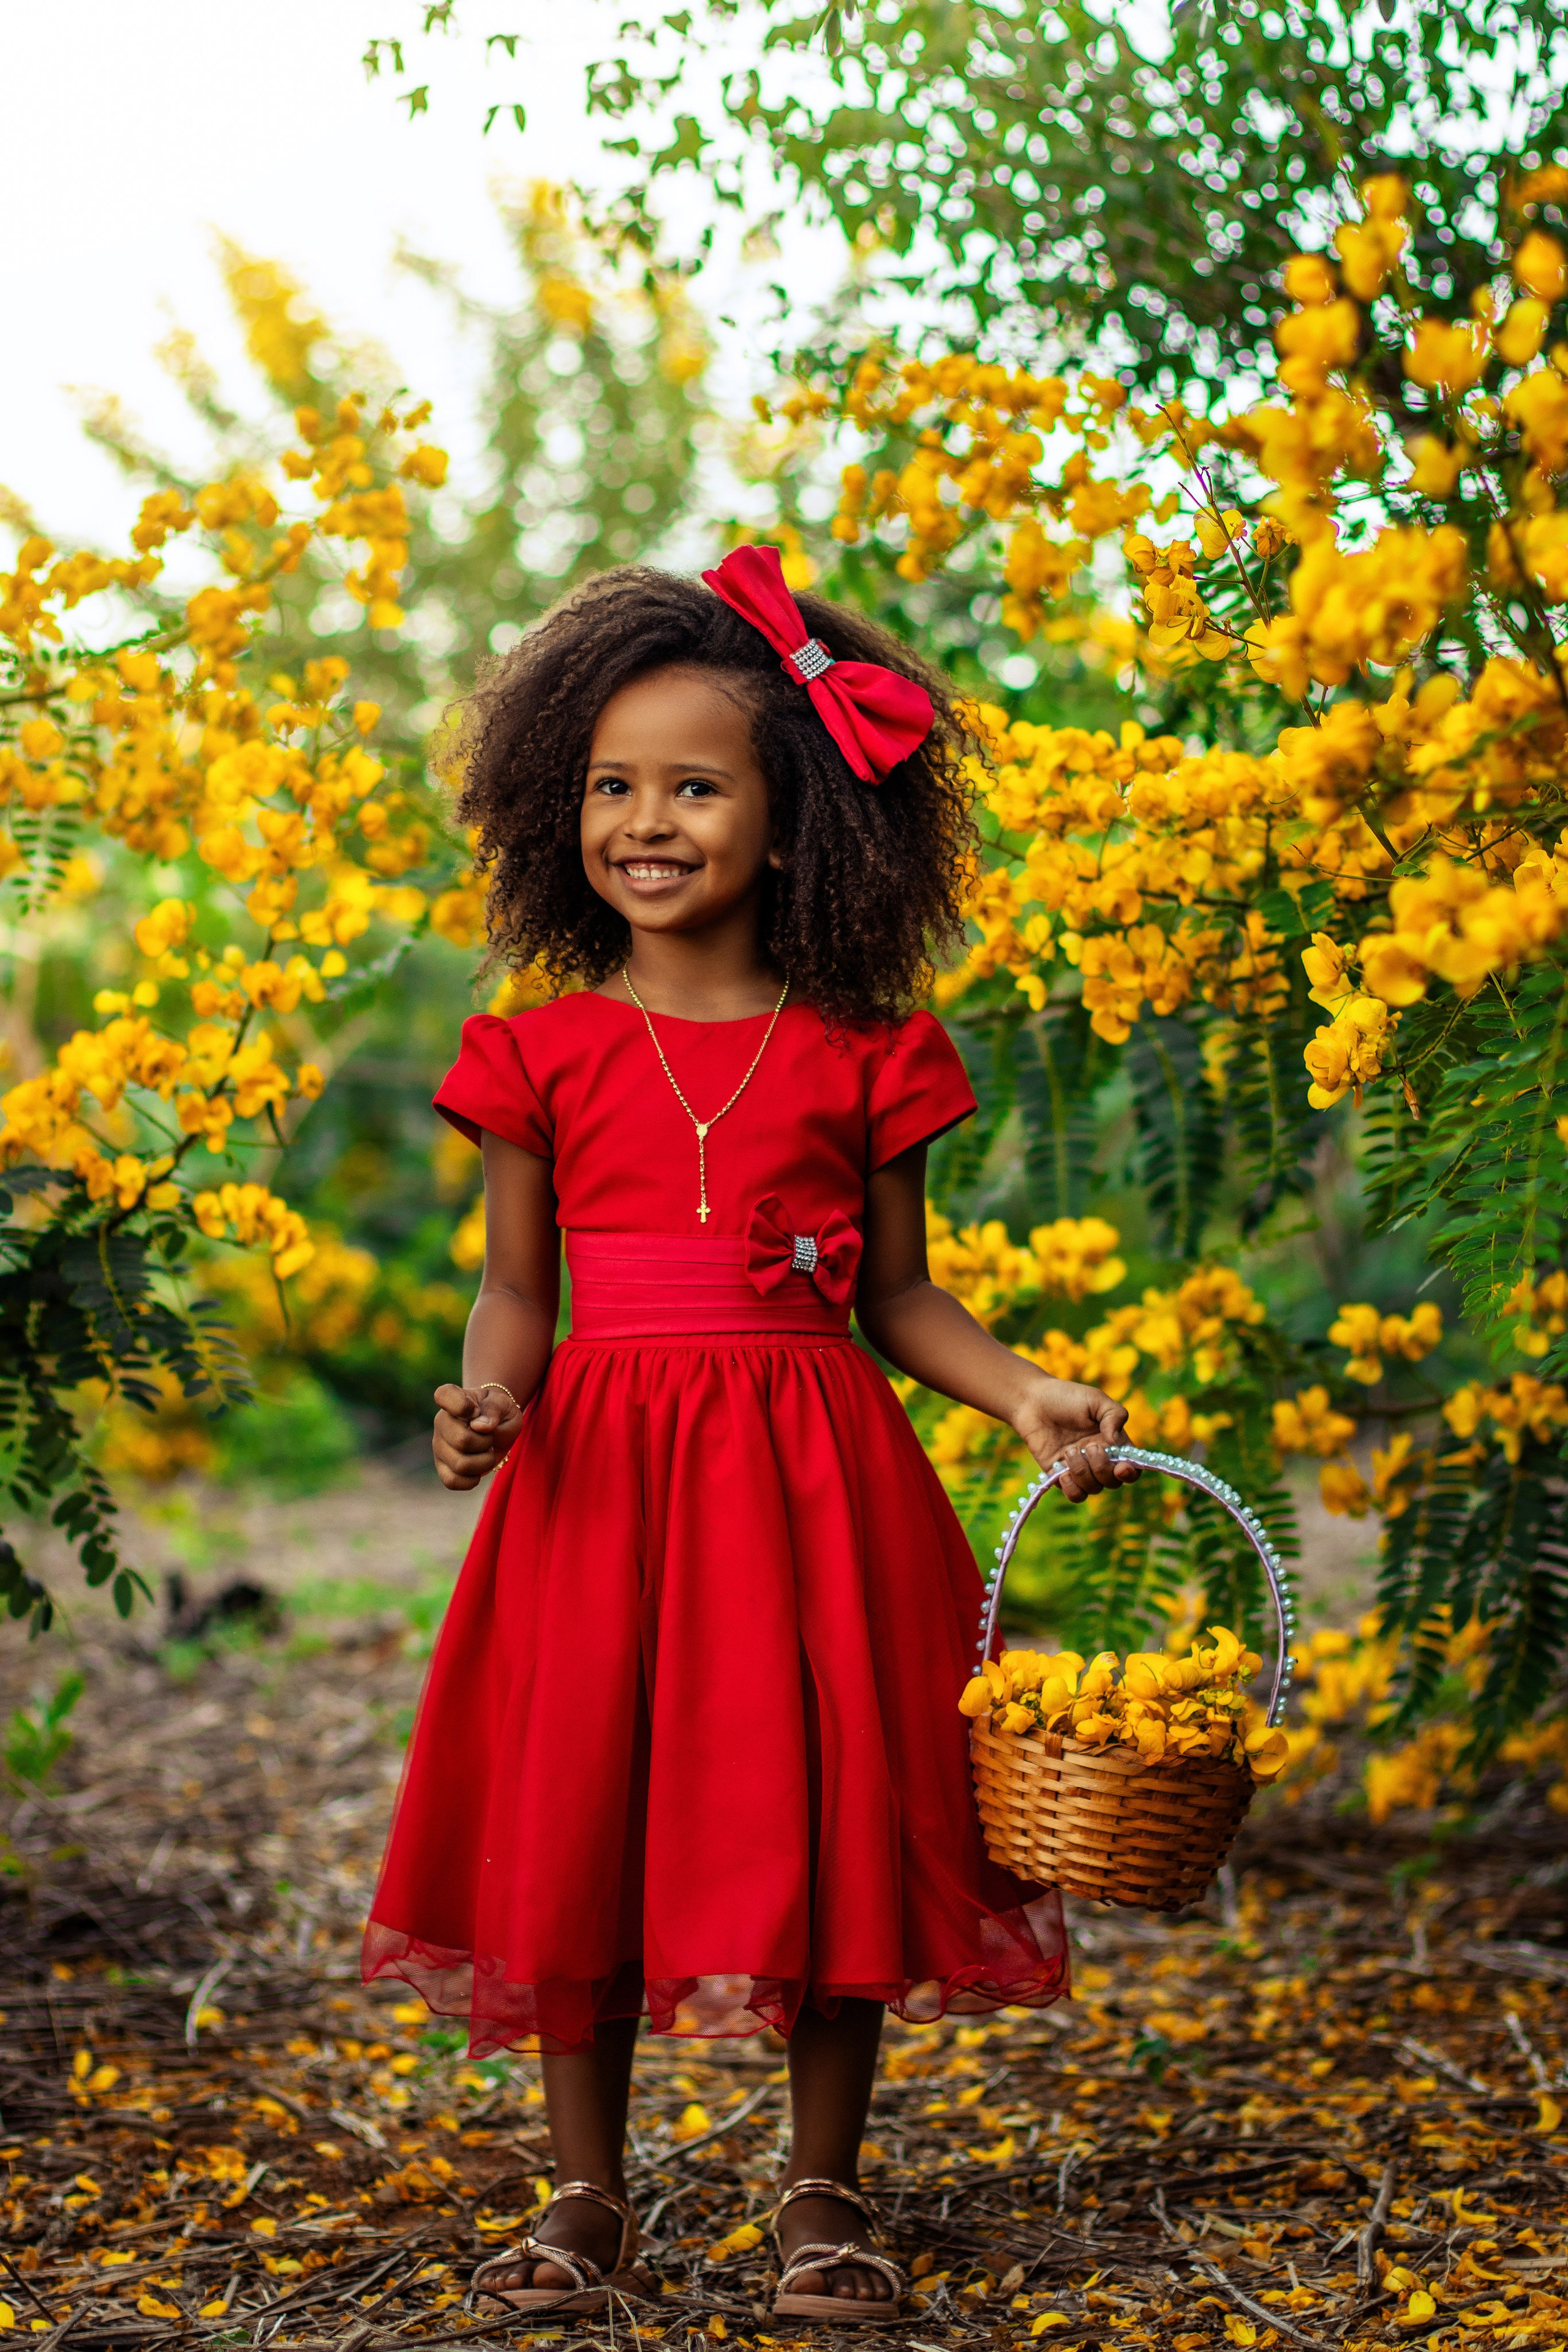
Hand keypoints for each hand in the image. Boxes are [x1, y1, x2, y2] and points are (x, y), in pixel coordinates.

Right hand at [432, 1383, 523, 1489]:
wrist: (497, 1428)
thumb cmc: (498, 1412)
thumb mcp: (503, 1404)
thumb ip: (493, 1410)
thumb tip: (480, 1427)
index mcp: (452, 1398)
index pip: (444, 1395)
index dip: (461, 1405)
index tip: (476, 1410)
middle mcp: (440, 1421)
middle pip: (462, 1441)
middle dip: (486, 1442)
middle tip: (489, 1437)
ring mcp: (438, 1446)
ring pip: (461, 1465)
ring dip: (484, 1462)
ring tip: (485, 1452)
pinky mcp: (441, 1467)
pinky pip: (452, 1482)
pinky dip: (471, 1479)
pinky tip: (477, 1469)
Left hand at [1012, 1377, 1138, 1503]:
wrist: (1031, 1402)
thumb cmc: (1066, 1397)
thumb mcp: (1096, 1400)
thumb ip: (1115, 1416)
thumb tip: (1115, 1442)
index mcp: (1112, 1443)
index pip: (1131, 1467)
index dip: (1131, 1472)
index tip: (1121, 1466)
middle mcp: (1098, 1459)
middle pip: (1113, 1482)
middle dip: (1103, 1468)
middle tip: (1089, 1447)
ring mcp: (1080, 1469)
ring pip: (1094, 1489)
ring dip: (1083, 1472)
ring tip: (1069, 1451)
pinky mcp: (1059, 1475)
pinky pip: (1075, 1495)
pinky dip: (1072, 1488)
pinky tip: (1062, 1471)